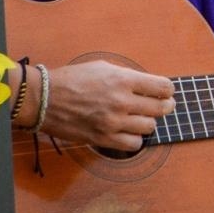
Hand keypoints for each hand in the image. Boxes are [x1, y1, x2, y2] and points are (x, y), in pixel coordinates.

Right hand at [32, 59, 173, 151]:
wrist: (45, 98)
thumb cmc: (73, 79)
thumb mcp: (104, 67)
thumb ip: (128, 77)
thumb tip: (148, 86)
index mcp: (123, 80)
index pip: (163, 87)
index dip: (168, 90)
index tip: (166, 92)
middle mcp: (122, 101)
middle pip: (161, 108)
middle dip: (165, 106)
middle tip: (162, 105)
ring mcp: (113, 122)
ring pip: (149, 127)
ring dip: (147, 122)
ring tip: (140, 117)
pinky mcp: (103, 139)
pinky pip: (134, 145)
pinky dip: (135, 139)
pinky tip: (128, 131)